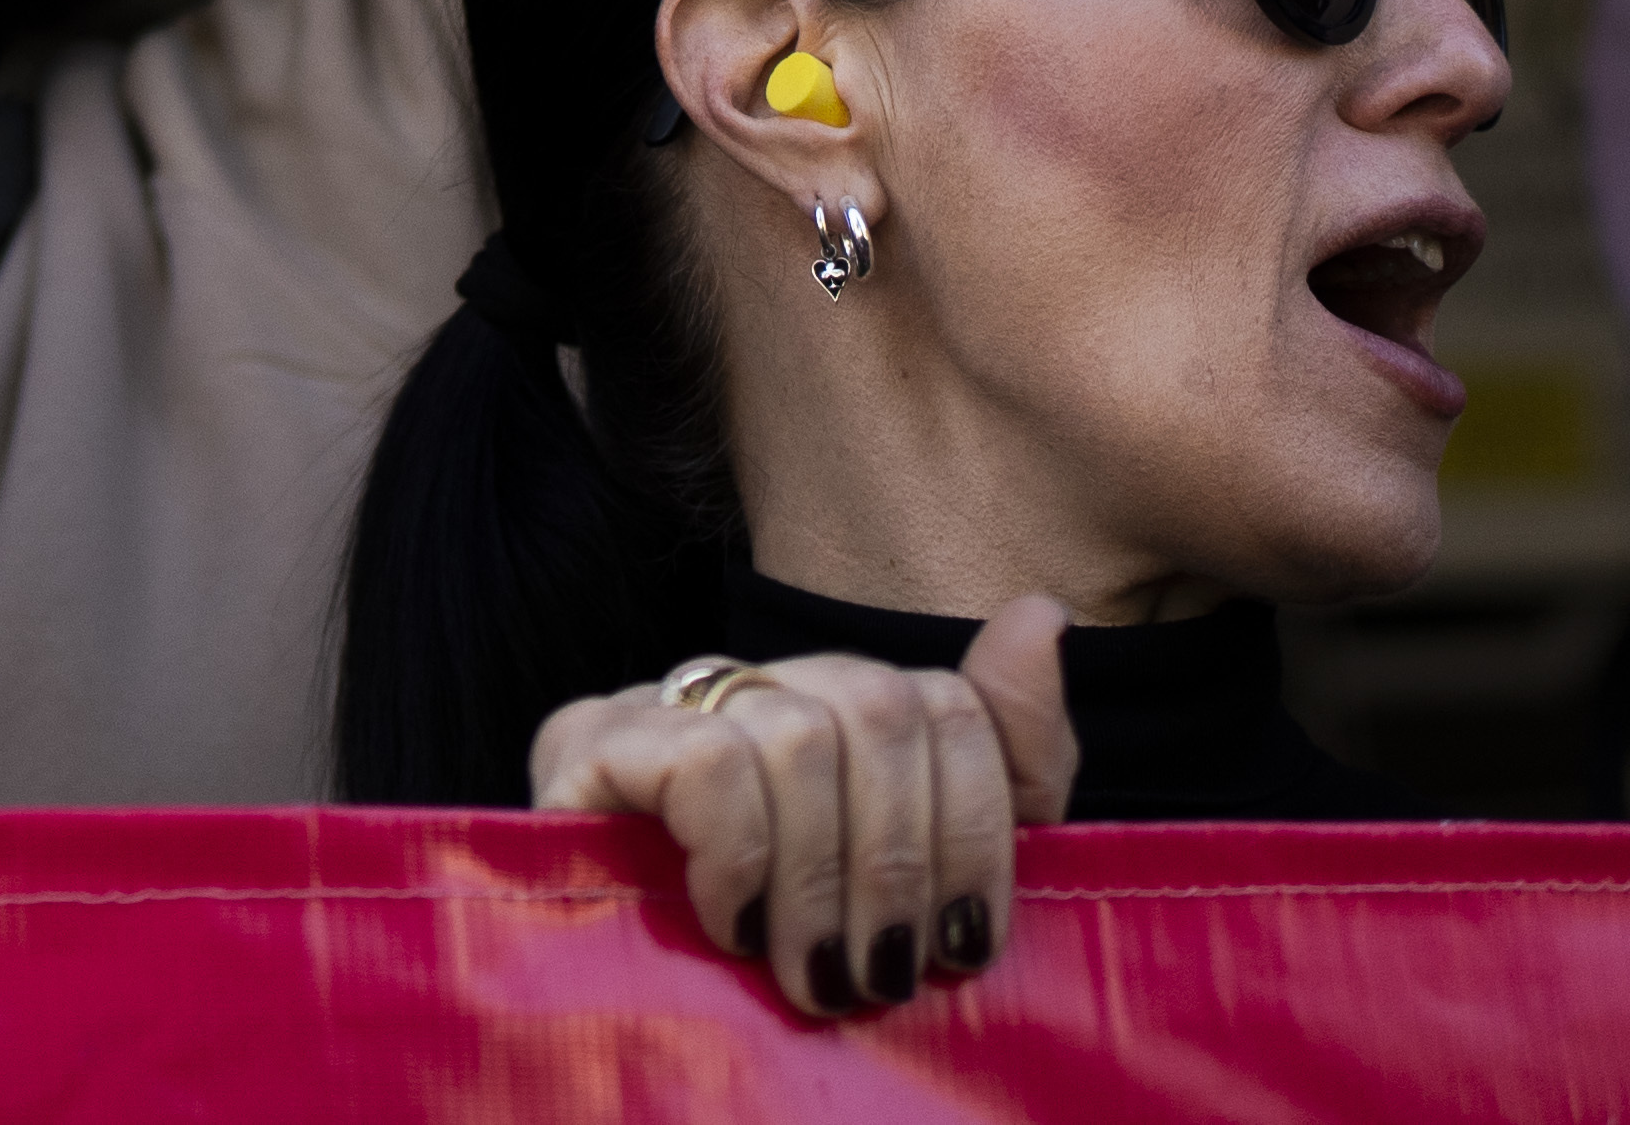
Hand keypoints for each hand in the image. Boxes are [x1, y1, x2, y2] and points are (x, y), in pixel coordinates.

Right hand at [521, 609, 1077, 1019]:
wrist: (620, 1015)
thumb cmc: (784, 956)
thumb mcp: (924, 879)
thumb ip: (1004, 757)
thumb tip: (1043, 614)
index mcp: (837, 707)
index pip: (943, 700)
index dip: (974, 827)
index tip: (964, 945)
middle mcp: (757, 683)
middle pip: (879, 708)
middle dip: (901, 865)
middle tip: (883, 977)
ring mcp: (665, 703)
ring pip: (798, 736)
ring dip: (821, 881)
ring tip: (817, 975)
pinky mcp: (586, 743)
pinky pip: (702, 761)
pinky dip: (740, 856)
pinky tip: (733, 925)